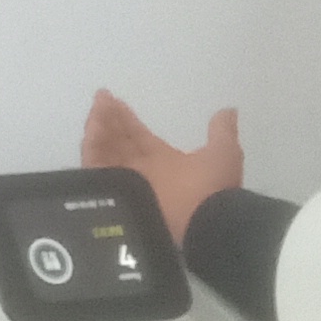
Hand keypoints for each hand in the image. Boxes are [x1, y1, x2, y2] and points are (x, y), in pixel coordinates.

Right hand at [83, 90, 243, 240]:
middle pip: (118, 142)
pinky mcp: (116, 194)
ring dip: (99, 131)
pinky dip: (93, 152)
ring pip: (106, 154)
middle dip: (108, 120)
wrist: (205, 222)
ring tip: (95, 111)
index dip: (125, 119)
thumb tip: (228, 110)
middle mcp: (142, 172)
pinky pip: (98, 171)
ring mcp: (128, 184)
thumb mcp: (224, 152)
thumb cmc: (213, 187)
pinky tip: (91, 132)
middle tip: (100, 98)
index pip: (138, 136)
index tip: (112, 100)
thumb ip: (221, 131)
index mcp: (164, 161)